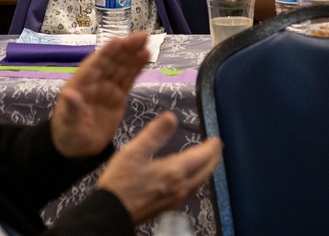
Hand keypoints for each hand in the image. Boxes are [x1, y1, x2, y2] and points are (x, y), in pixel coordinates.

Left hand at [50, 32, 149, 158]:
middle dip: (125, 48)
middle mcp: (94, 81)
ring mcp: (107, 87)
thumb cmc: (68, 135)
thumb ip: (71, 110)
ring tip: (146, 42)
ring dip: (133, 54)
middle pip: (112, 62)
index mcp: (80, 84)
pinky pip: (128, 78)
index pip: (95, 65)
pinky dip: (137, 67)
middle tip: (141, 36)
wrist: (77, 149)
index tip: (119, 41)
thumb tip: (69, 94)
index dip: (107, 53)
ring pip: (122, 67)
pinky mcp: (117, 96)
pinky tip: (145, 56)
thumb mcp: (68, 125)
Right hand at [97, 112, 222, 223]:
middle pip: (204, 172)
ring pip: (199, 183)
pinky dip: (197, 180)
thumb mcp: (133, 152)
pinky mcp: (168, 206)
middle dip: (213, 159)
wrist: (111, 212)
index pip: (201, 157)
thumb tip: (172, 116)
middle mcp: (180, 186)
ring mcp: (175, 199)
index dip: (211, 147)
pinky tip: (190, 179)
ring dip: (206, 170)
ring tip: (208, 161)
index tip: (217, 139)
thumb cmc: (121, 180)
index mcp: (174, 171)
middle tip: (217, 148)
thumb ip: (154, 134)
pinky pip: (191, 190)